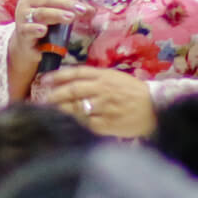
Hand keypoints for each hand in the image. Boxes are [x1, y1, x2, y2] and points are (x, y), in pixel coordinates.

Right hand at [4, 0, 86, 101]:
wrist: (27, 45)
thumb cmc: (44, 24)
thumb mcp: (57, 14)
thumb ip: (72, 9)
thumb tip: (92, 10)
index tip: (78, 0)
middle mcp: (27, 2)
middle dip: (66, 4)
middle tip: (81, 10)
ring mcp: (23, 17)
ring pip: (41, 12)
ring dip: (57, 14)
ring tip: (70, 18)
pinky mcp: (22, 32)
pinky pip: (28, 29)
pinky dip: (36, 29)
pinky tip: (44, 30)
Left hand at [33, 65, 157, 137]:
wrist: (155, 108)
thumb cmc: (133, 92)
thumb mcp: (115, 78)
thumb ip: (94, 78)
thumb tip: (68, 80)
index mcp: (104, 76)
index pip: (77, 72)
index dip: (58, 75)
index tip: (44, 80)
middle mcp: (102, 89)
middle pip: (72, 91)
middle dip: (54, 96)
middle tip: (42, 101)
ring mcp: (104, 107)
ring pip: (76, 108)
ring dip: (60, 111)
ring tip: (50, 113)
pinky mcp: (107, 124)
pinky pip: (86, 124)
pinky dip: (75, 124)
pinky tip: (66, 125)